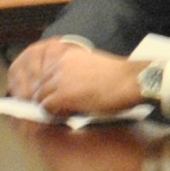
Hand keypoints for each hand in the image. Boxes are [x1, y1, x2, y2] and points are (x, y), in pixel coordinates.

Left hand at [6, 42, 142, 118]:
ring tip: (65, 112)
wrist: (129, 80)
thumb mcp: (93, 66)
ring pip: (40, 97)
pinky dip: (54, 114)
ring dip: (50, 106)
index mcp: (67, 56)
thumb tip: (73, 87)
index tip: (60, 96)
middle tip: (60, 108)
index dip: (51, 88)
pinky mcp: (62, 95)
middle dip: (48, 97)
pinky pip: (46, 107)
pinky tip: (69, 115)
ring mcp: (59, 79)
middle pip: (40, 85)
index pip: (46, 74)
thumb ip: (78, 73)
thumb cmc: (119, 76)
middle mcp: (59, 64)